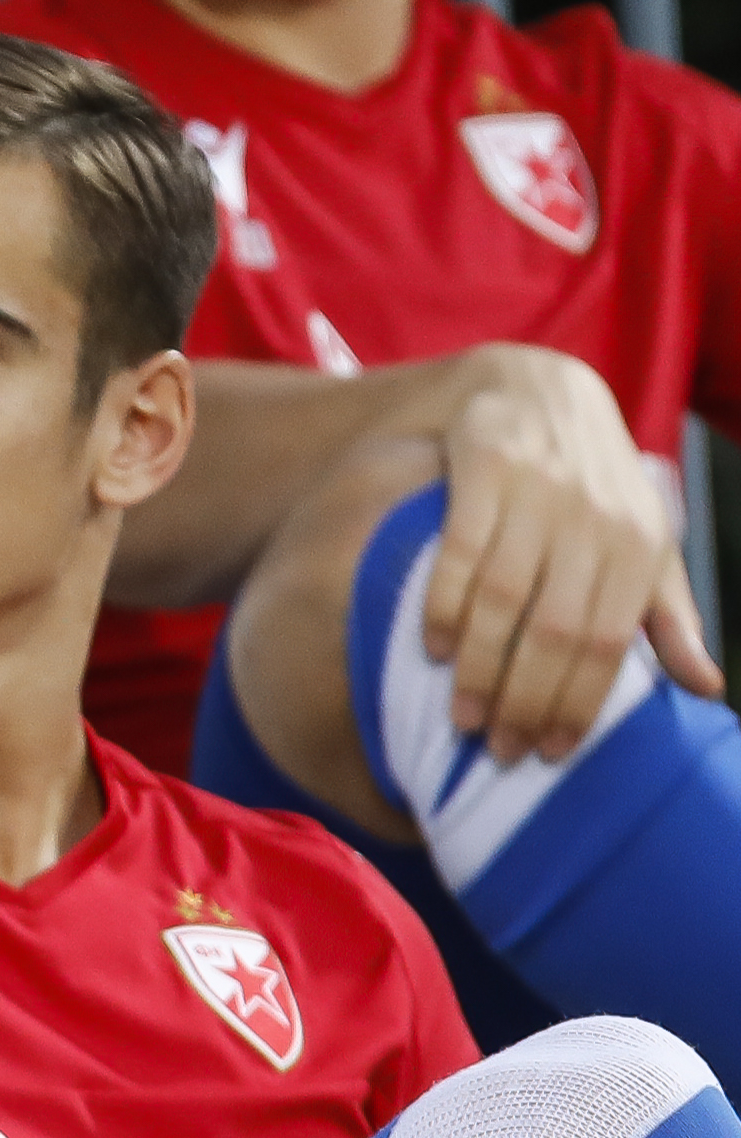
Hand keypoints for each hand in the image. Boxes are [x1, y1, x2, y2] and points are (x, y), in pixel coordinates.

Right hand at [423, 345, 721, 760]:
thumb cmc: (592, 484)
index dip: (578, 705)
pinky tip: (430, 649)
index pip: (608, 643)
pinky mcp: (482, 466)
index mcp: (640, 543)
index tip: (550, 752)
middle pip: (555, 630)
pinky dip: (441, 606)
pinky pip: (457, 551)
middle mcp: (593, 517)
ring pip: (503, 599)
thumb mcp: (641, 542)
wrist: (534, 386)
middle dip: (523, 699)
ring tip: (460, 718)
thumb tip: (706, 689)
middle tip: (497, 750)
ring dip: (477, 667)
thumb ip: (664, 615)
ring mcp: (536, 490)